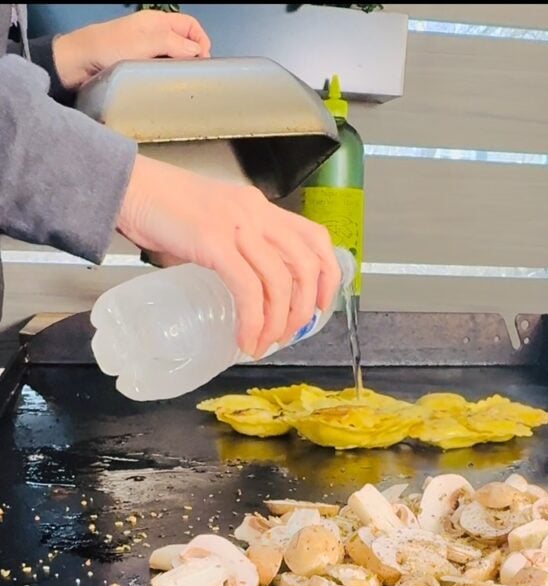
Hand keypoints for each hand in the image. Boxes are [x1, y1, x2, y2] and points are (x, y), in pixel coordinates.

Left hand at [53, 11, 210, 90]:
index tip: (204, 63)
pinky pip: (160, 73)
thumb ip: (172, 44)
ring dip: (180, 72)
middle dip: (194, 59)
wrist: (78, 65)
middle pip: (185, 45)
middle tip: (195, 79)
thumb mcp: (144, 42)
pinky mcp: (138, 70)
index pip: (191, 27)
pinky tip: (167, 91)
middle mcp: (154, 36)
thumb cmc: (108, 48)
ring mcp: (146, 54)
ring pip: (173, 61)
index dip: (202, 42)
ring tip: (183, 88)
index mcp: (157, 22)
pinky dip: (167, 80)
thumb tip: (198, 52)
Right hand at [117, 155, 340, 357]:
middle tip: (287, 335)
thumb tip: (244, 292)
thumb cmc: (163, 209)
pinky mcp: (213, 242)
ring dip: (276, 323)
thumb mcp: (214, 223)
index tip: (320, 306)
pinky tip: (245, 338)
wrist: (128, 188)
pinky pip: (247, 289)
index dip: (328, 276)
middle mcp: (256, 213)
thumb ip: (235, 249)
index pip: (314, 238)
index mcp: (260, 208)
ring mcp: (236, 226)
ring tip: (261, 344)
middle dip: (303, 310)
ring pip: (279, 282)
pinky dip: (252, 320)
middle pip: (304, 266)